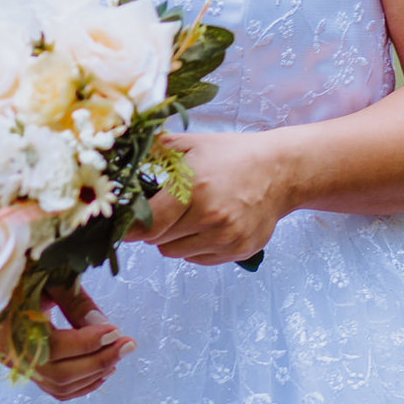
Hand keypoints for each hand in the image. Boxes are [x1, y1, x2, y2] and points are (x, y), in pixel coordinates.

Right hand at [0, 283, 135, 399]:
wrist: (8, 284)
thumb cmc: (28, 274)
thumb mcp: (52, 279)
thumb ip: (77, 303)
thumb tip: (107, 330)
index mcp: (10, 326)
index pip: (54, 346)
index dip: (88, 342)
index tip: (116, 330)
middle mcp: (12, 354)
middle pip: (60, 372)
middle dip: (99, 360)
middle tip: (128, 344)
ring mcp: (20, 367)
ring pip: (61, 385)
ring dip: (95, 373)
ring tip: (119, 353)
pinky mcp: (31, 372)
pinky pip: (58, 389)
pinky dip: (83, 383)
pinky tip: (104, 369)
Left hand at [124, 131, 287, 265]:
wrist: (280, 171)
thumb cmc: (233, 155)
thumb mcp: (193, 144)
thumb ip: (157, 151)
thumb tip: (124, 154)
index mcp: (194, 190)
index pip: (148, 225)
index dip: (131, 226)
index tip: (123, 221)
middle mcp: (210, 218)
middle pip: (158, 241)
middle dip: (153, 228)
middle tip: (161, 209)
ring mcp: (225, 239)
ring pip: (176, 253)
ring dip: (172, 239)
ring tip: (186, 215)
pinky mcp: (237, 252)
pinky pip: (198, 259)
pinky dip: (193, 247)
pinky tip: (205, 225)